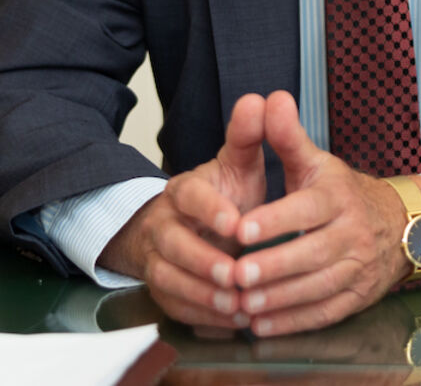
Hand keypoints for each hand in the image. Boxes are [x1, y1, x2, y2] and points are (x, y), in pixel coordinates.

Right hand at [99, 93, 272, 327]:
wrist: (190, 227)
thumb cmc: (223, 195)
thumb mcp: (237, 163)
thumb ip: (249, 136)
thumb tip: (262, 98)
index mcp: (185, 191)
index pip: (190, 197)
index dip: (211, 211)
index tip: (237, 223)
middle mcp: (165, 225)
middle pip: (172, 246)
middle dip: (204, 262)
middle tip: (237, 276)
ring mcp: (159, 260)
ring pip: (168, 281)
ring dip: (202, 295)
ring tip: (237, 305)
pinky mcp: (163, 290)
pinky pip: (175, 307)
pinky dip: (202, 317)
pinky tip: (231, 323)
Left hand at [229, 91, 420, 335]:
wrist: (400, 225)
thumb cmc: (341, 193)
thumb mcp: (317, 162)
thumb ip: (288, 137)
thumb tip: (269, 99)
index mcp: (337, 196)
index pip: (308, 209)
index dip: (276, 220)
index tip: (242, 228)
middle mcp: (352, 232)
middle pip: (314, 254)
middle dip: (274, 267)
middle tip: (236, 276)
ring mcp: (358, 267)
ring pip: (320, 287)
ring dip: (281, 299)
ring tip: (244, 304)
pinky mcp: (358, 297)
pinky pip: (326, 313)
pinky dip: (294, 322)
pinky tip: (262, 324)